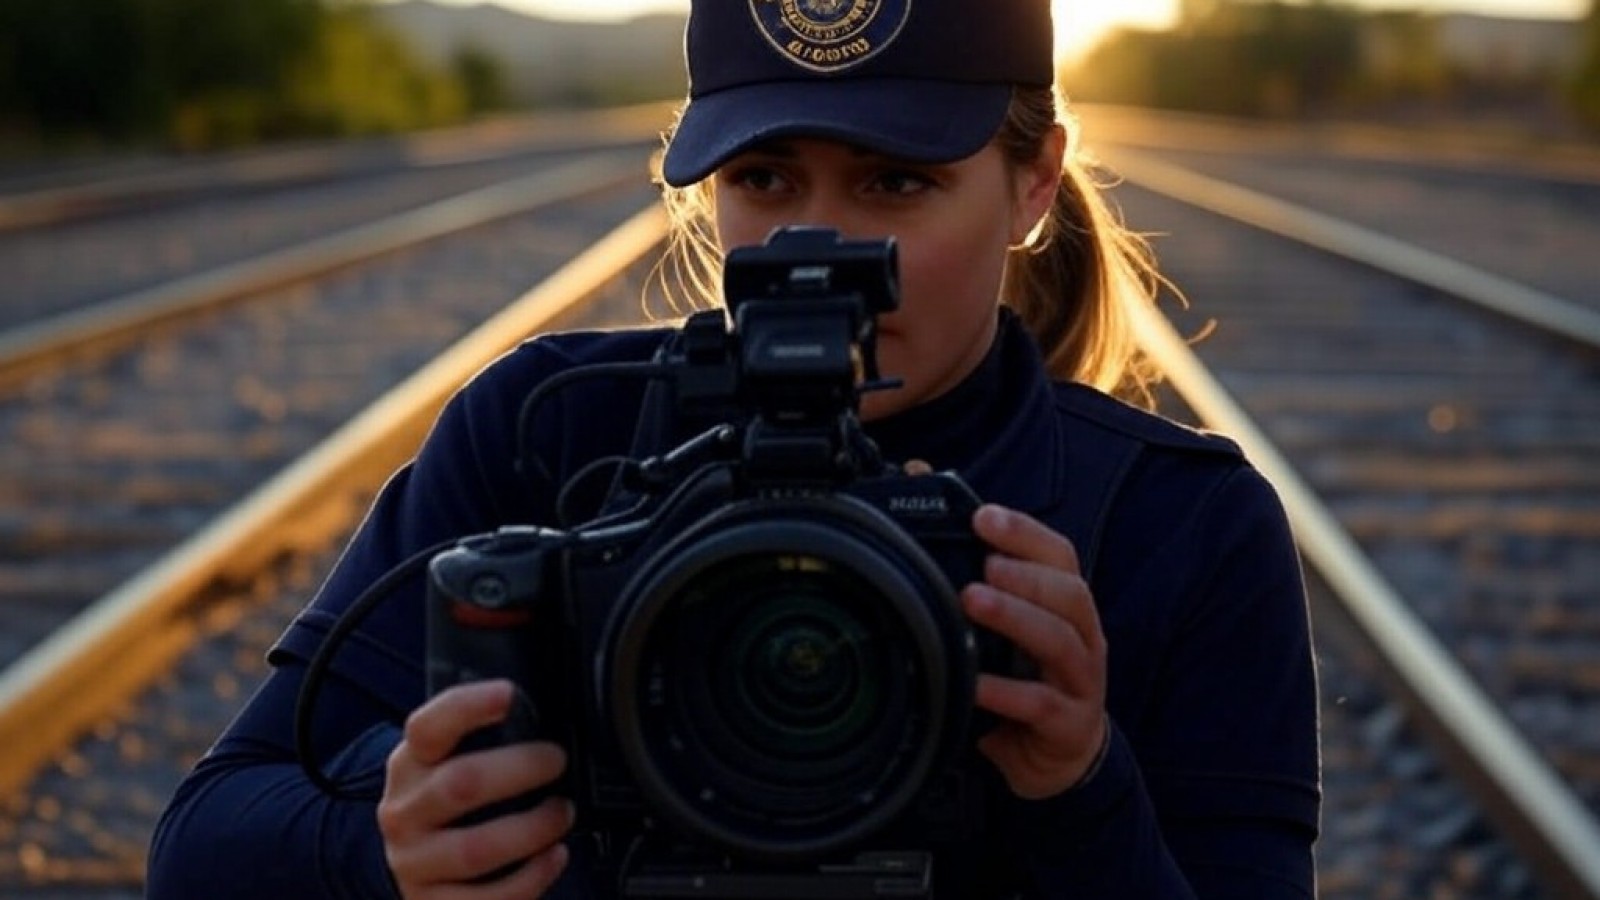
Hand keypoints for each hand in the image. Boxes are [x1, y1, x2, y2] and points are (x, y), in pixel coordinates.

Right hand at [379, 680, 573, 897]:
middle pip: (461, 784)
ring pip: (476, 848)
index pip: (427, 728)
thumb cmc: (452, 804)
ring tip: (562, 814)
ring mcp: (414, 863)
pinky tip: (555, 857)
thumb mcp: (451, 763)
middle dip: (522, 769)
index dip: (467, 707)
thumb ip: (486, 739)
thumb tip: (549, 710)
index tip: (508, 693)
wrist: (418, 866)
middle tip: (558, 761)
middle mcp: (403, 812)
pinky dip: (531, 878)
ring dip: (533, 829)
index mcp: (410, 764)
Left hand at [964, 504, 1108, 799]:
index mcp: (1066, 605)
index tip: (982, 517)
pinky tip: (975, 683)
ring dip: (1016, 617)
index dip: (1025, 532)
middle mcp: (1082, 636)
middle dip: (1025, 574)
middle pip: (1069, 593)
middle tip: (982, 564)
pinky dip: (1007, 690)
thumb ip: (973, 578)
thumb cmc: (1021, 676)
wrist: (1052, 757)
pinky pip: (1040, 704)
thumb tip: (918, 497)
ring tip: (972, 602)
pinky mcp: (1069, 724)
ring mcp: (1080, 681)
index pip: (1058, 555)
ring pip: (1060, 641)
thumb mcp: (1003, 628)